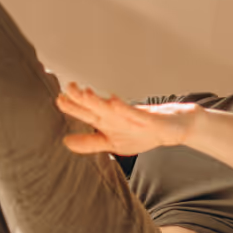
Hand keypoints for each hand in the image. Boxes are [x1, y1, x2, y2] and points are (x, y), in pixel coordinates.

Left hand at [53, 81, 200, 155]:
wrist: (175, 127)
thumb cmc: (143, 132)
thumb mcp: (114, 144)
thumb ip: (91, 143)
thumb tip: (66, 143)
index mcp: (108, 122)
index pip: (86, 114)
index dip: (71, 108)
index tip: (57, 99)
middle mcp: (117, 116)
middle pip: (95, 107)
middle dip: (79, 99)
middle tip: (65, 89)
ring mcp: (132, 116)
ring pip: (111, 107)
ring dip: (97, 100)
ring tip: (83, 92)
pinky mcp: (147, 118)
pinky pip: (133, 114)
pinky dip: (123, 108)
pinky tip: (113, 102)